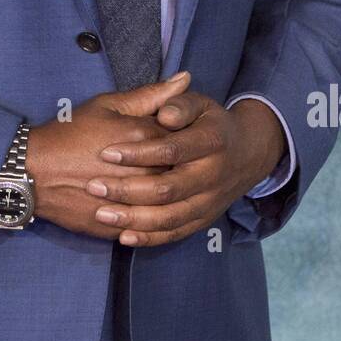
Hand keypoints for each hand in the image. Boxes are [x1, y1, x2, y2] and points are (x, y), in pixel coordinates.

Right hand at [25, 72, 191, 239]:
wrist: (34, 172)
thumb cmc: (70, 133)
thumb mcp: (107, 106)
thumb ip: (150, 95)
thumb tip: (186, 79)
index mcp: (145, 137)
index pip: (184, 138)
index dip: (181, 137)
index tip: (172, 138)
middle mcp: (146, 171)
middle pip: (181, 171)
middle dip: (179, 167)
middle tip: (163, 164)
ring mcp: (135, 202)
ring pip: (167, 203)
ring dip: (167, 196)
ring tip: (149, 185)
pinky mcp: (122, 225)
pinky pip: (149, 227)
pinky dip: (151, 218)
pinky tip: (142, 208)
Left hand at [85, 91, 285, 246]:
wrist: (247, 153)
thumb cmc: (210, 124)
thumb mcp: (198, 103)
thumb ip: (178, 103)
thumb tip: (164, 113)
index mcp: (211, 141)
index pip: (171, 149)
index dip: (138, 152)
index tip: (106, 152)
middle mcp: (213, 174)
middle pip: (168, 188)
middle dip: (127, 189)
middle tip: (93, 186)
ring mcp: (209, 201)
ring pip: (170, 216)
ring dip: (133, 218)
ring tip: (101, 213)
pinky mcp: (203, 220)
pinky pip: (176, 233)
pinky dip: (150, 238)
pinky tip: (124, 236)